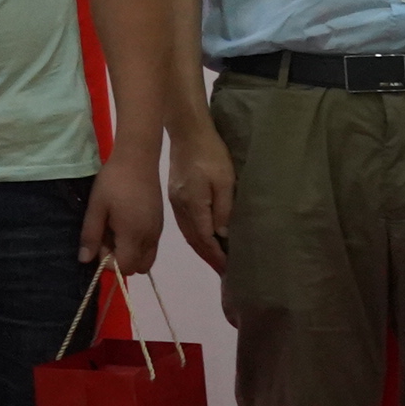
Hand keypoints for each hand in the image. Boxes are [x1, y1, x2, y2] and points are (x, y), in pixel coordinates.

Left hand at [80, 155, 163, 275]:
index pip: (124, 267)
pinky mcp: (159, 224)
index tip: (98, 244)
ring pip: (146, 258)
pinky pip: (150, 246)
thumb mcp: (96, 208)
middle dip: (120, 261)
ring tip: (114, 231)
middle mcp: (150, 238)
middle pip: (138, 267)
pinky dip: (137, 245)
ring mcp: (157, 231)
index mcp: (134, 235)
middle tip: (106, 238)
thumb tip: (85, 260)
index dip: (108, 263)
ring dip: (129, 253)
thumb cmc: (113, 182)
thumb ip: (91, 235)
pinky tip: (124, 224)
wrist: (137, 160)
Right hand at [167, 121, 236, 271]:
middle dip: (208, 257)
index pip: (204, 237)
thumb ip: (224, 208)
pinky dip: (195, 237)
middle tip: (223, 272)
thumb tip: (222, 234)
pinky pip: (185, 224)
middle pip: (193, 239)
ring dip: (201, 249)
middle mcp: (180, 207)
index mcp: (193, 204)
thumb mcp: (226, 180)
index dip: (216, 255)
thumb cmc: (211, 154)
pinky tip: (203, 240)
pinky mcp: (175, 196)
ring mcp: (176, 201)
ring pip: (187, 233)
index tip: (228, 268)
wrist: (188, 133)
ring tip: (215, 261)